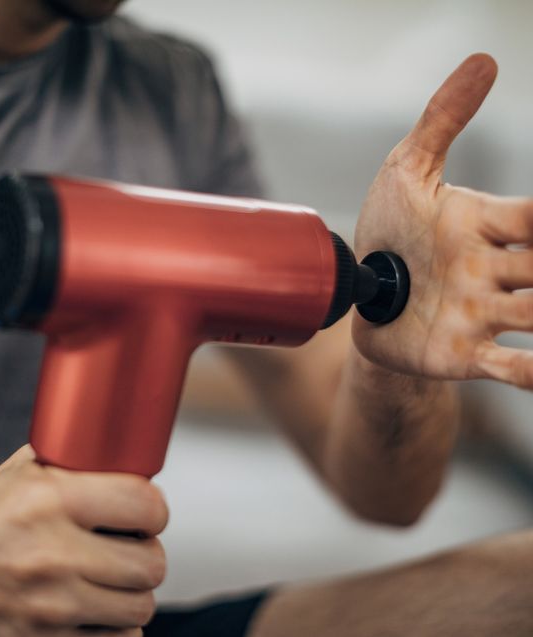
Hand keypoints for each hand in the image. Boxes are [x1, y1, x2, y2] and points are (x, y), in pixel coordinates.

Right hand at [0, 446, 167, 636]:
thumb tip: (121, 448)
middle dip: (148, 553)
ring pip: (140, 606)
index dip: (155, 509)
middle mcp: (51, 553)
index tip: (147, 513)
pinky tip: (98, 608)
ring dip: (134, 592)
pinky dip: (115, 627)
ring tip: (115, 579)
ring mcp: (48, 606)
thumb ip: (73, 458)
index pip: (145, 504)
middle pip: (151, 562)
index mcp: (50, 499)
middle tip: (133, 547)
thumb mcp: (22, 471)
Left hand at [353, 53, 532, 388]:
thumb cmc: (389, 234)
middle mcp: (493, 270)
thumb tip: (486, 59)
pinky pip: (508, 367)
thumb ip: (441, 121)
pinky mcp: (463, 354)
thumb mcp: (406, 172)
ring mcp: (481, 314)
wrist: (359, 295)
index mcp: (485, 224)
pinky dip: (530, 373)